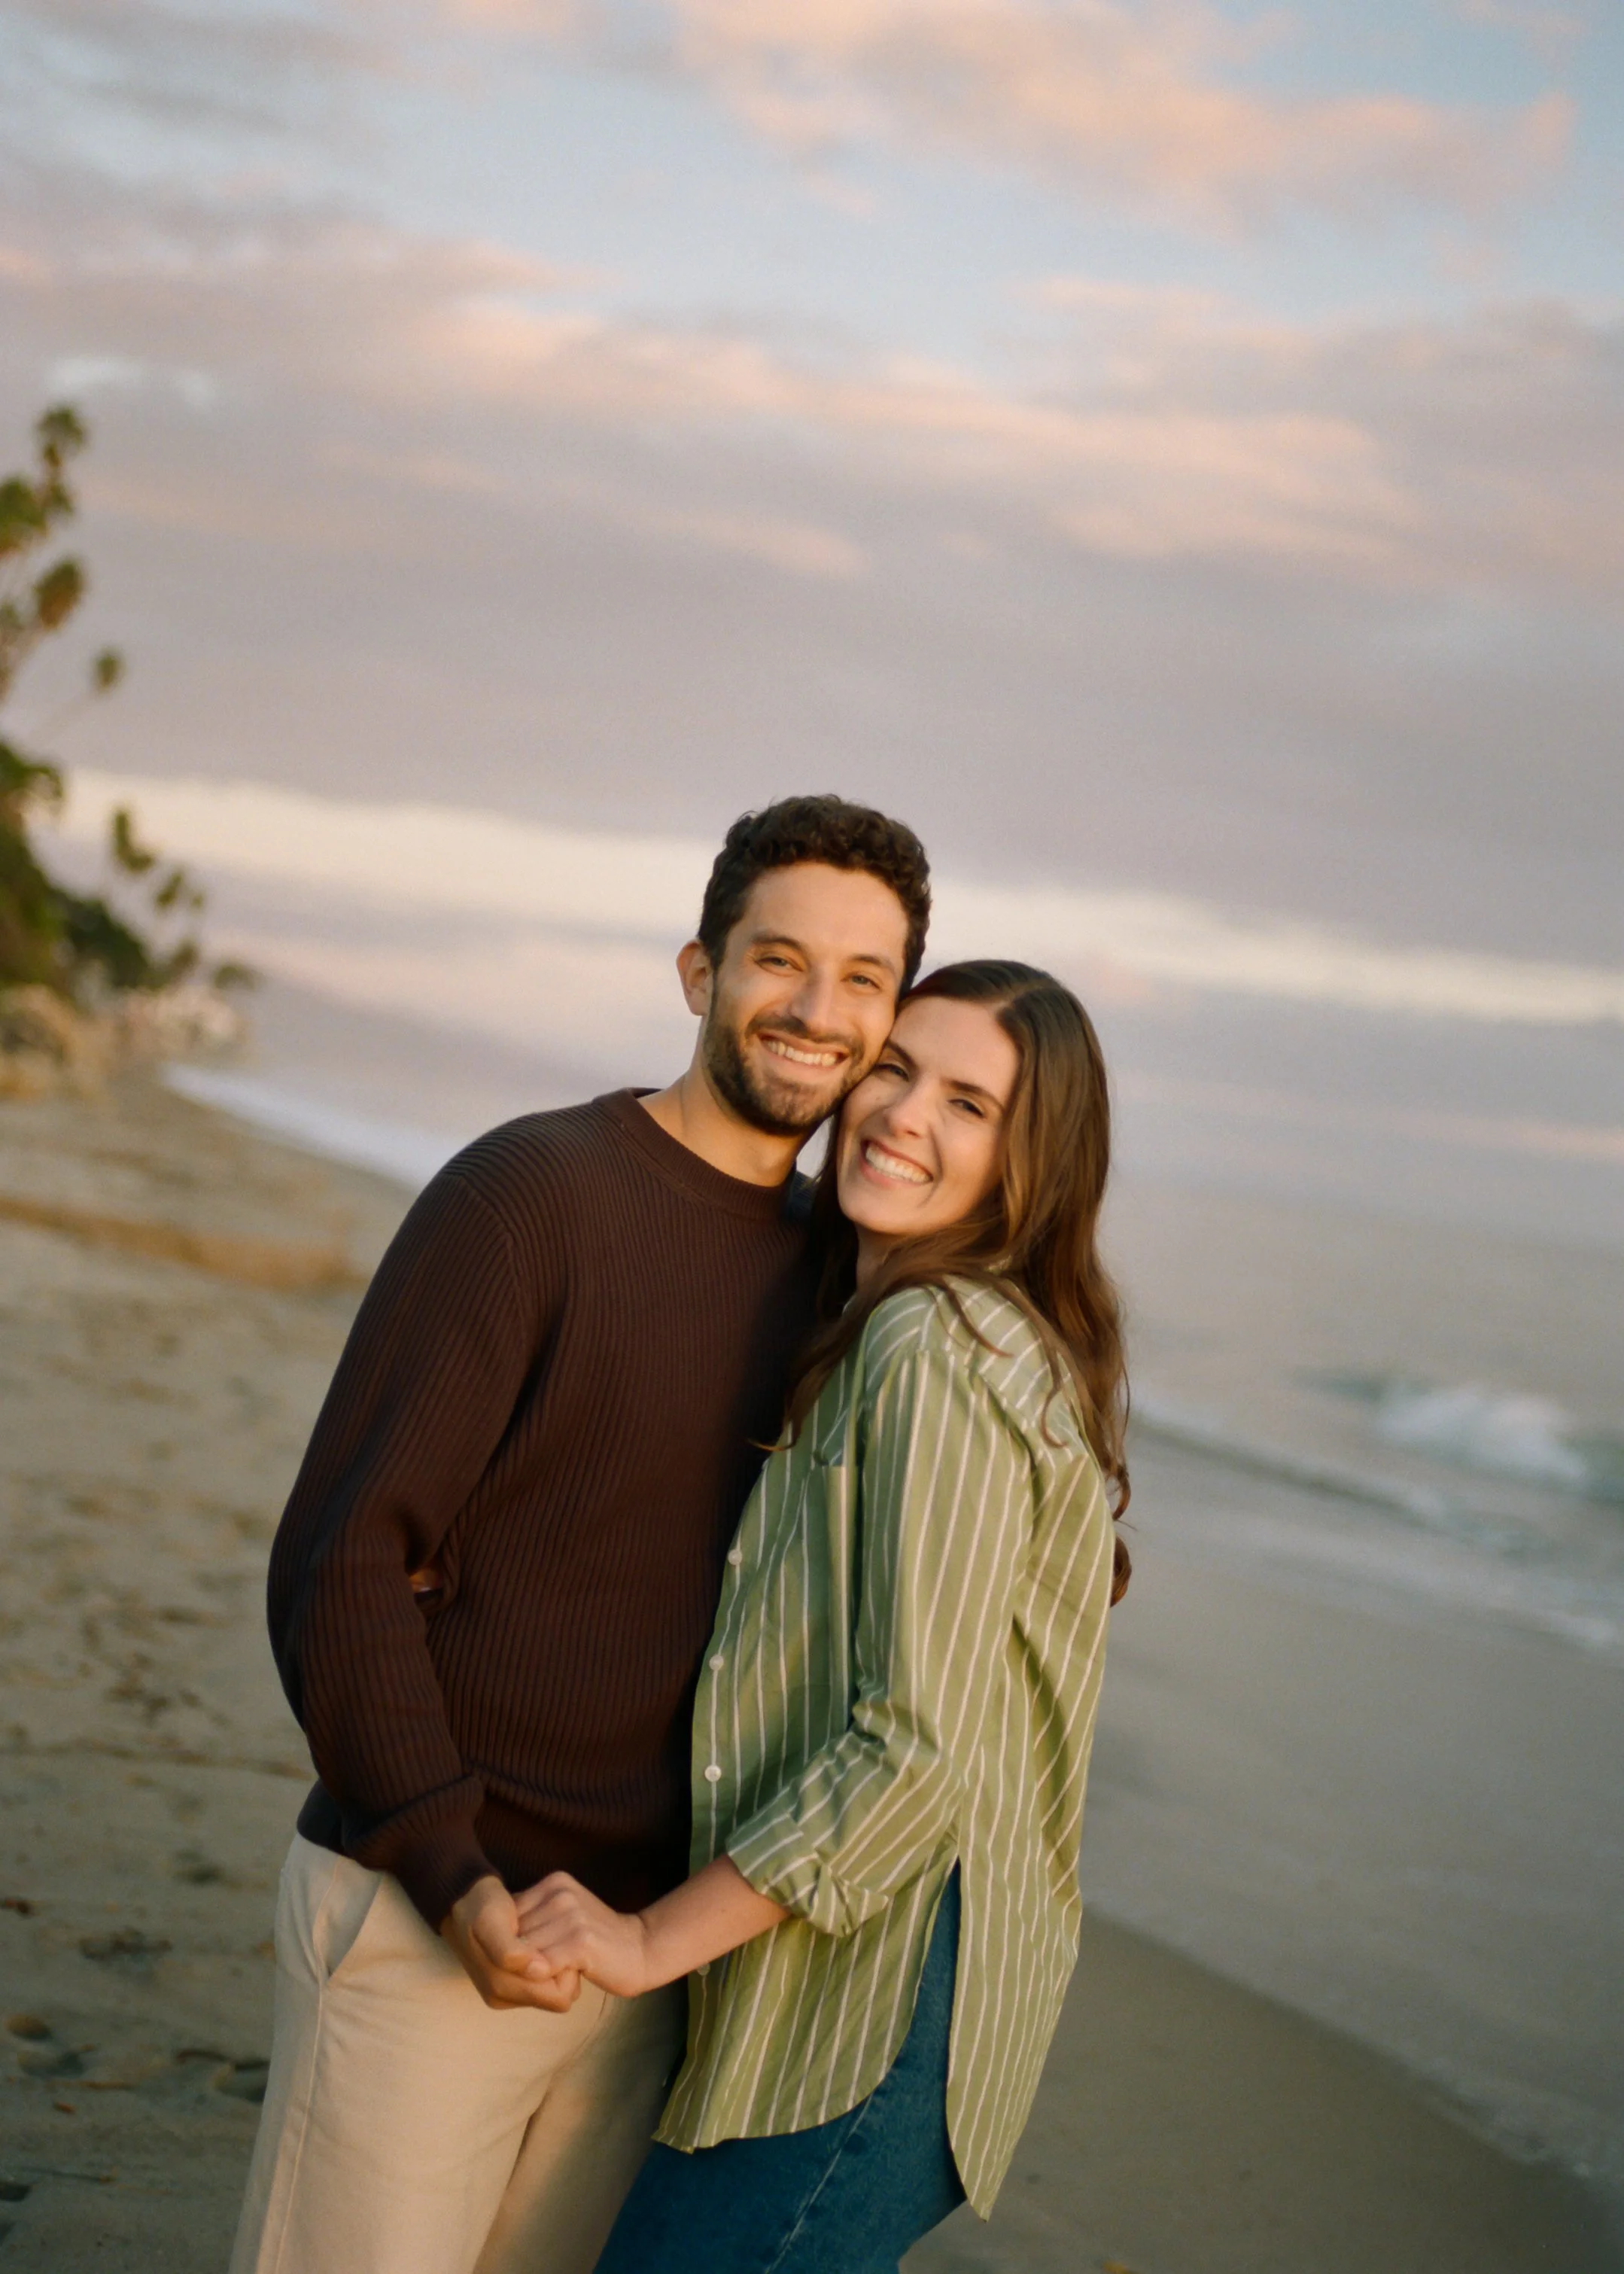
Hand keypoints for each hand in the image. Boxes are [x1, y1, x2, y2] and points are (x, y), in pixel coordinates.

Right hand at [442, 1875, 581, 2011]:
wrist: (462, 1901)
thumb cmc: (479, 1908)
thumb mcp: (490, 1922)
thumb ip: (510, 1951)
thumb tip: (539, 1971)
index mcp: (500, 1988)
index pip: (559, 1997)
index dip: (567, 1970)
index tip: (560, 1942)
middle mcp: (504, 1996)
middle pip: (560, 1996)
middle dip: (564, 1968)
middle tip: (555, 1936)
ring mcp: (508, 1990)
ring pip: (555, 1989)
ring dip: (557, 1964)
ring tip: (546, 1936)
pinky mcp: (512, 1981)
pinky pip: (546, 1981)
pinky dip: (549, 1961)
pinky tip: (540, 1940)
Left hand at [513, 1872, 653, 1999]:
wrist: (640, 1949)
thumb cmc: (595, 1941)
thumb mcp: (562, 1918)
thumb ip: (533, 1919)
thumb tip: (492, 1936)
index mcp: (554, 1883)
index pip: (508, 1915)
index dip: (509, 1942)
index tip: (523, 1959)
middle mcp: (561, 1893)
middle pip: (513, 1934)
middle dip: (517, 1959)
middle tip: (536, 1973)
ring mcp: (571, 1914)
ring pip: (524, 1952)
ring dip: (530, 1972)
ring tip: (550, 1977)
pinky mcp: (580, 1940)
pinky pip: (542, 1965)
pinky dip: (543, 1979)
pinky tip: (559, 1980)